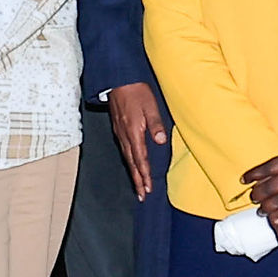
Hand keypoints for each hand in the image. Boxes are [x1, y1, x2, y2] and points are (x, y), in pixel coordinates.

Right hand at [107, 84, 166, 201]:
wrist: (118, 80)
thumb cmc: (136, 91)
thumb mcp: (150, 105)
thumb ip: (155, 124)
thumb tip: (160, 141)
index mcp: (134, 132)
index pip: (140, 159)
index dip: (144, 175)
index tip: (148, 188)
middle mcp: (125, 136)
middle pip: (131, 164)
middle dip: (137, 181)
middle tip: (141, 196)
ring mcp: (120, 133)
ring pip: (127, 158)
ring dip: (133, 173)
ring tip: (138, 186)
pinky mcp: (118, 129)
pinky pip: (124, 150)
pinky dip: (129, 161)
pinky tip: (132, 164)